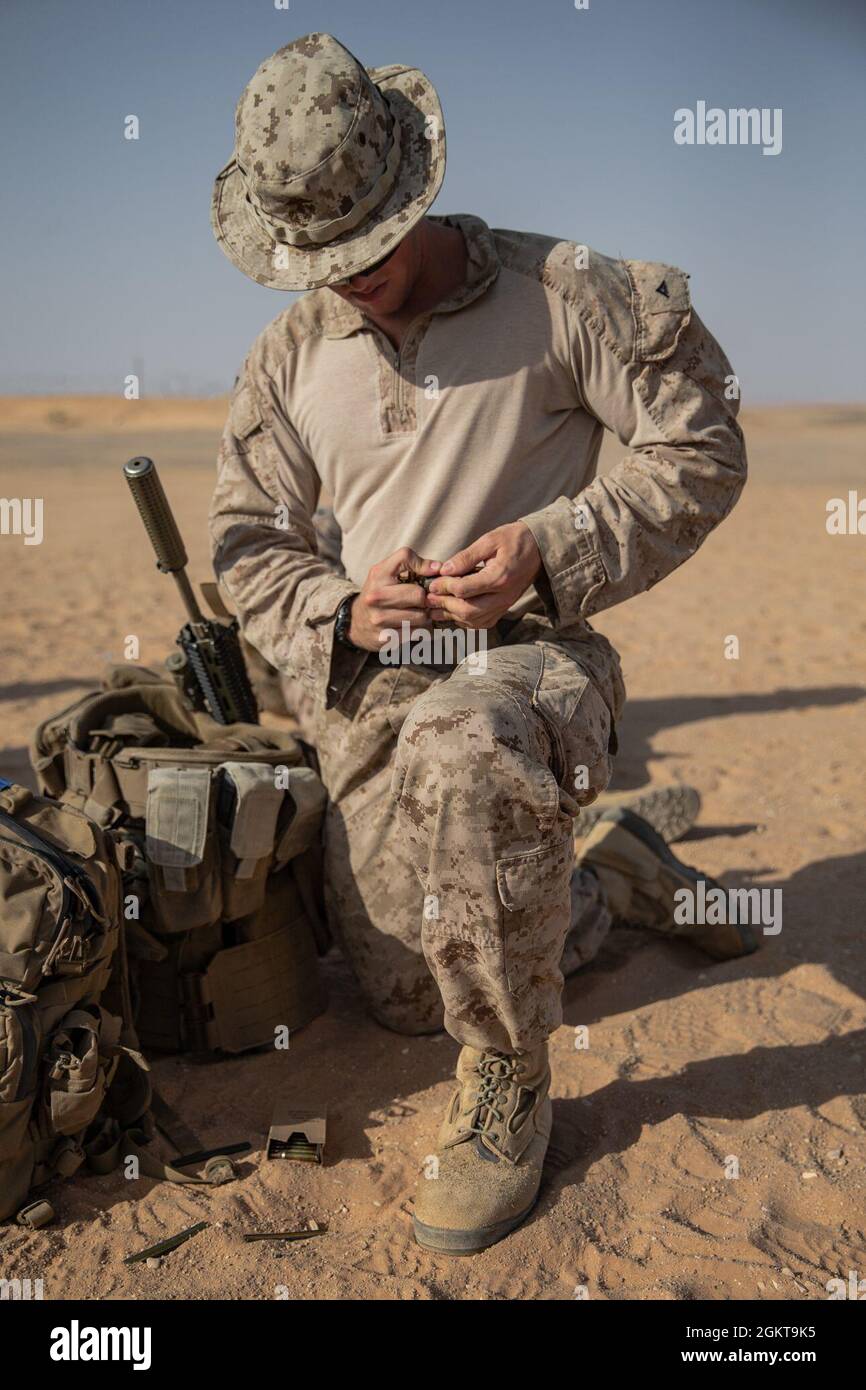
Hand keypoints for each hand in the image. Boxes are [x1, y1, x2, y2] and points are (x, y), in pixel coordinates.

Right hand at [348, 546, 441, 651]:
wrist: (357, 622)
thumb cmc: (379, 593)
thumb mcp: (386, 572)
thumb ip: (411, 564)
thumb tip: (439, 568)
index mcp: (377, 575)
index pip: (405, 557)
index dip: (423, 565)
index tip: (430, 573)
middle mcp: (375, 596)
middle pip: (418, 594)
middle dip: (425, 598)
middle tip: (422, 600)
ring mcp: (379, 619)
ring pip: (421, 616)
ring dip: (425, 615)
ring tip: (418, 613)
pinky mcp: (385, 638)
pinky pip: (417, 633)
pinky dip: (420, 630)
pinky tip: (413, 625)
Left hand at [426, 522, 541, 628]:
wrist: (539, 549)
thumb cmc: (515, 540)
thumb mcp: (490, 540)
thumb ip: (466, 557)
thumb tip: (444, 569)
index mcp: (500, 577)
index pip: (464, 589)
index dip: (444, 587)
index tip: (432, 582)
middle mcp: (503, 596)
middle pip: (467, 610)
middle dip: (444, 605)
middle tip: (429, 598)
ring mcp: (505, 605)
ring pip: (473, 621)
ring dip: (452, 616)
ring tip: (435, 606)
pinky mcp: (504, 609)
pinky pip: (481, 623)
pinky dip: (464, 620)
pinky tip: (453, 611)